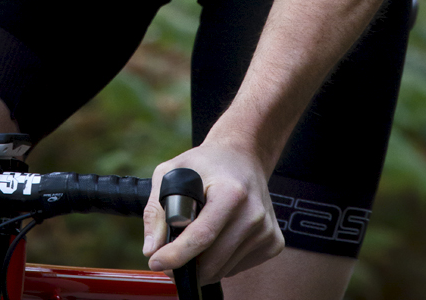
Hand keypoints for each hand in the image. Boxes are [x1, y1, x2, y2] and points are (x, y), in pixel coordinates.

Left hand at [142, 143, 283, 285]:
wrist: (242, 156)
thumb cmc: (205, 163)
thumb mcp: (171, 171)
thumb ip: (156, 209)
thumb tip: (151, 248)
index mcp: (231, 192)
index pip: (202, 236)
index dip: (176, 255)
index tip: (156, 262)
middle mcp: (254, 213)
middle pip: (213, 260)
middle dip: (186, 266)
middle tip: (168, 258)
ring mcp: (267, 230)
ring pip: (224, 269)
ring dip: (203, 265)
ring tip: (195, 238)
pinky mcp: (273, 242)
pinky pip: (237, 267)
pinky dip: (221, 261)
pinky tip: (218, 237)